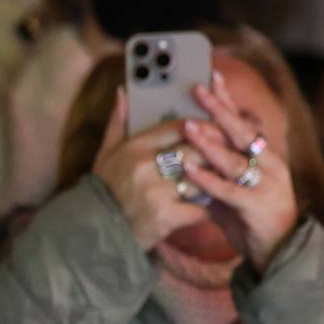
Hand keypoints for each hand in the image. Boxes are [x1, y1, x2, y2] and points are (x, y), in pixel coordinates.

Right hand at [92, 90, 217, 253]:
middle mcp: (146, 166)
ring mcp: (157, 191)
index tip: (216, 128)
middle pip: (197, 150)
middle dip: (216, 151)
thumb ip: (117, 122)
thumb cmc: (103, 190)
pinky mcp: (166, 216)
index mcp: (135, 147)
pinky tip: (211, 207)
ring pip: (202, 179)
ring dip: (215, 181)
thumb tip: (123, 92)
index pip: (179, 127)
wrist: (92, 232)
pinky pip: (200, 208)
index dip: (203, 126)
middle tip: (230, 153)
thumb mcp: (105, 153)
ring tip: (224, 180)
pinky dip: (208, 208)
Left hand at [176, 73, 298, 268]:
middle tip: (196, 89)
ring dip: (209, 142)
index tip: (211, 76)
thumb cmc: (249, 217)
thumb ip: (211, 169)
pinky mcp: (256, 206)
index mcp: (262, 155)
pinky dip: (208, 179)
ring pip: (234, 158)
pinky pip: (229, 190)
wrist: (276, 251)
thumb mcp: (229, 187)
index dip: (228, 99)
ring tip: (187, 126)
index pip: (243, 120)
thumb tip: (182, 149)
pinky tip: (189, 170)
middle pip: (241, 131)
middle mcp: (267, 164)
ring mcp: (265, 184)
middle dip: (218, 109)